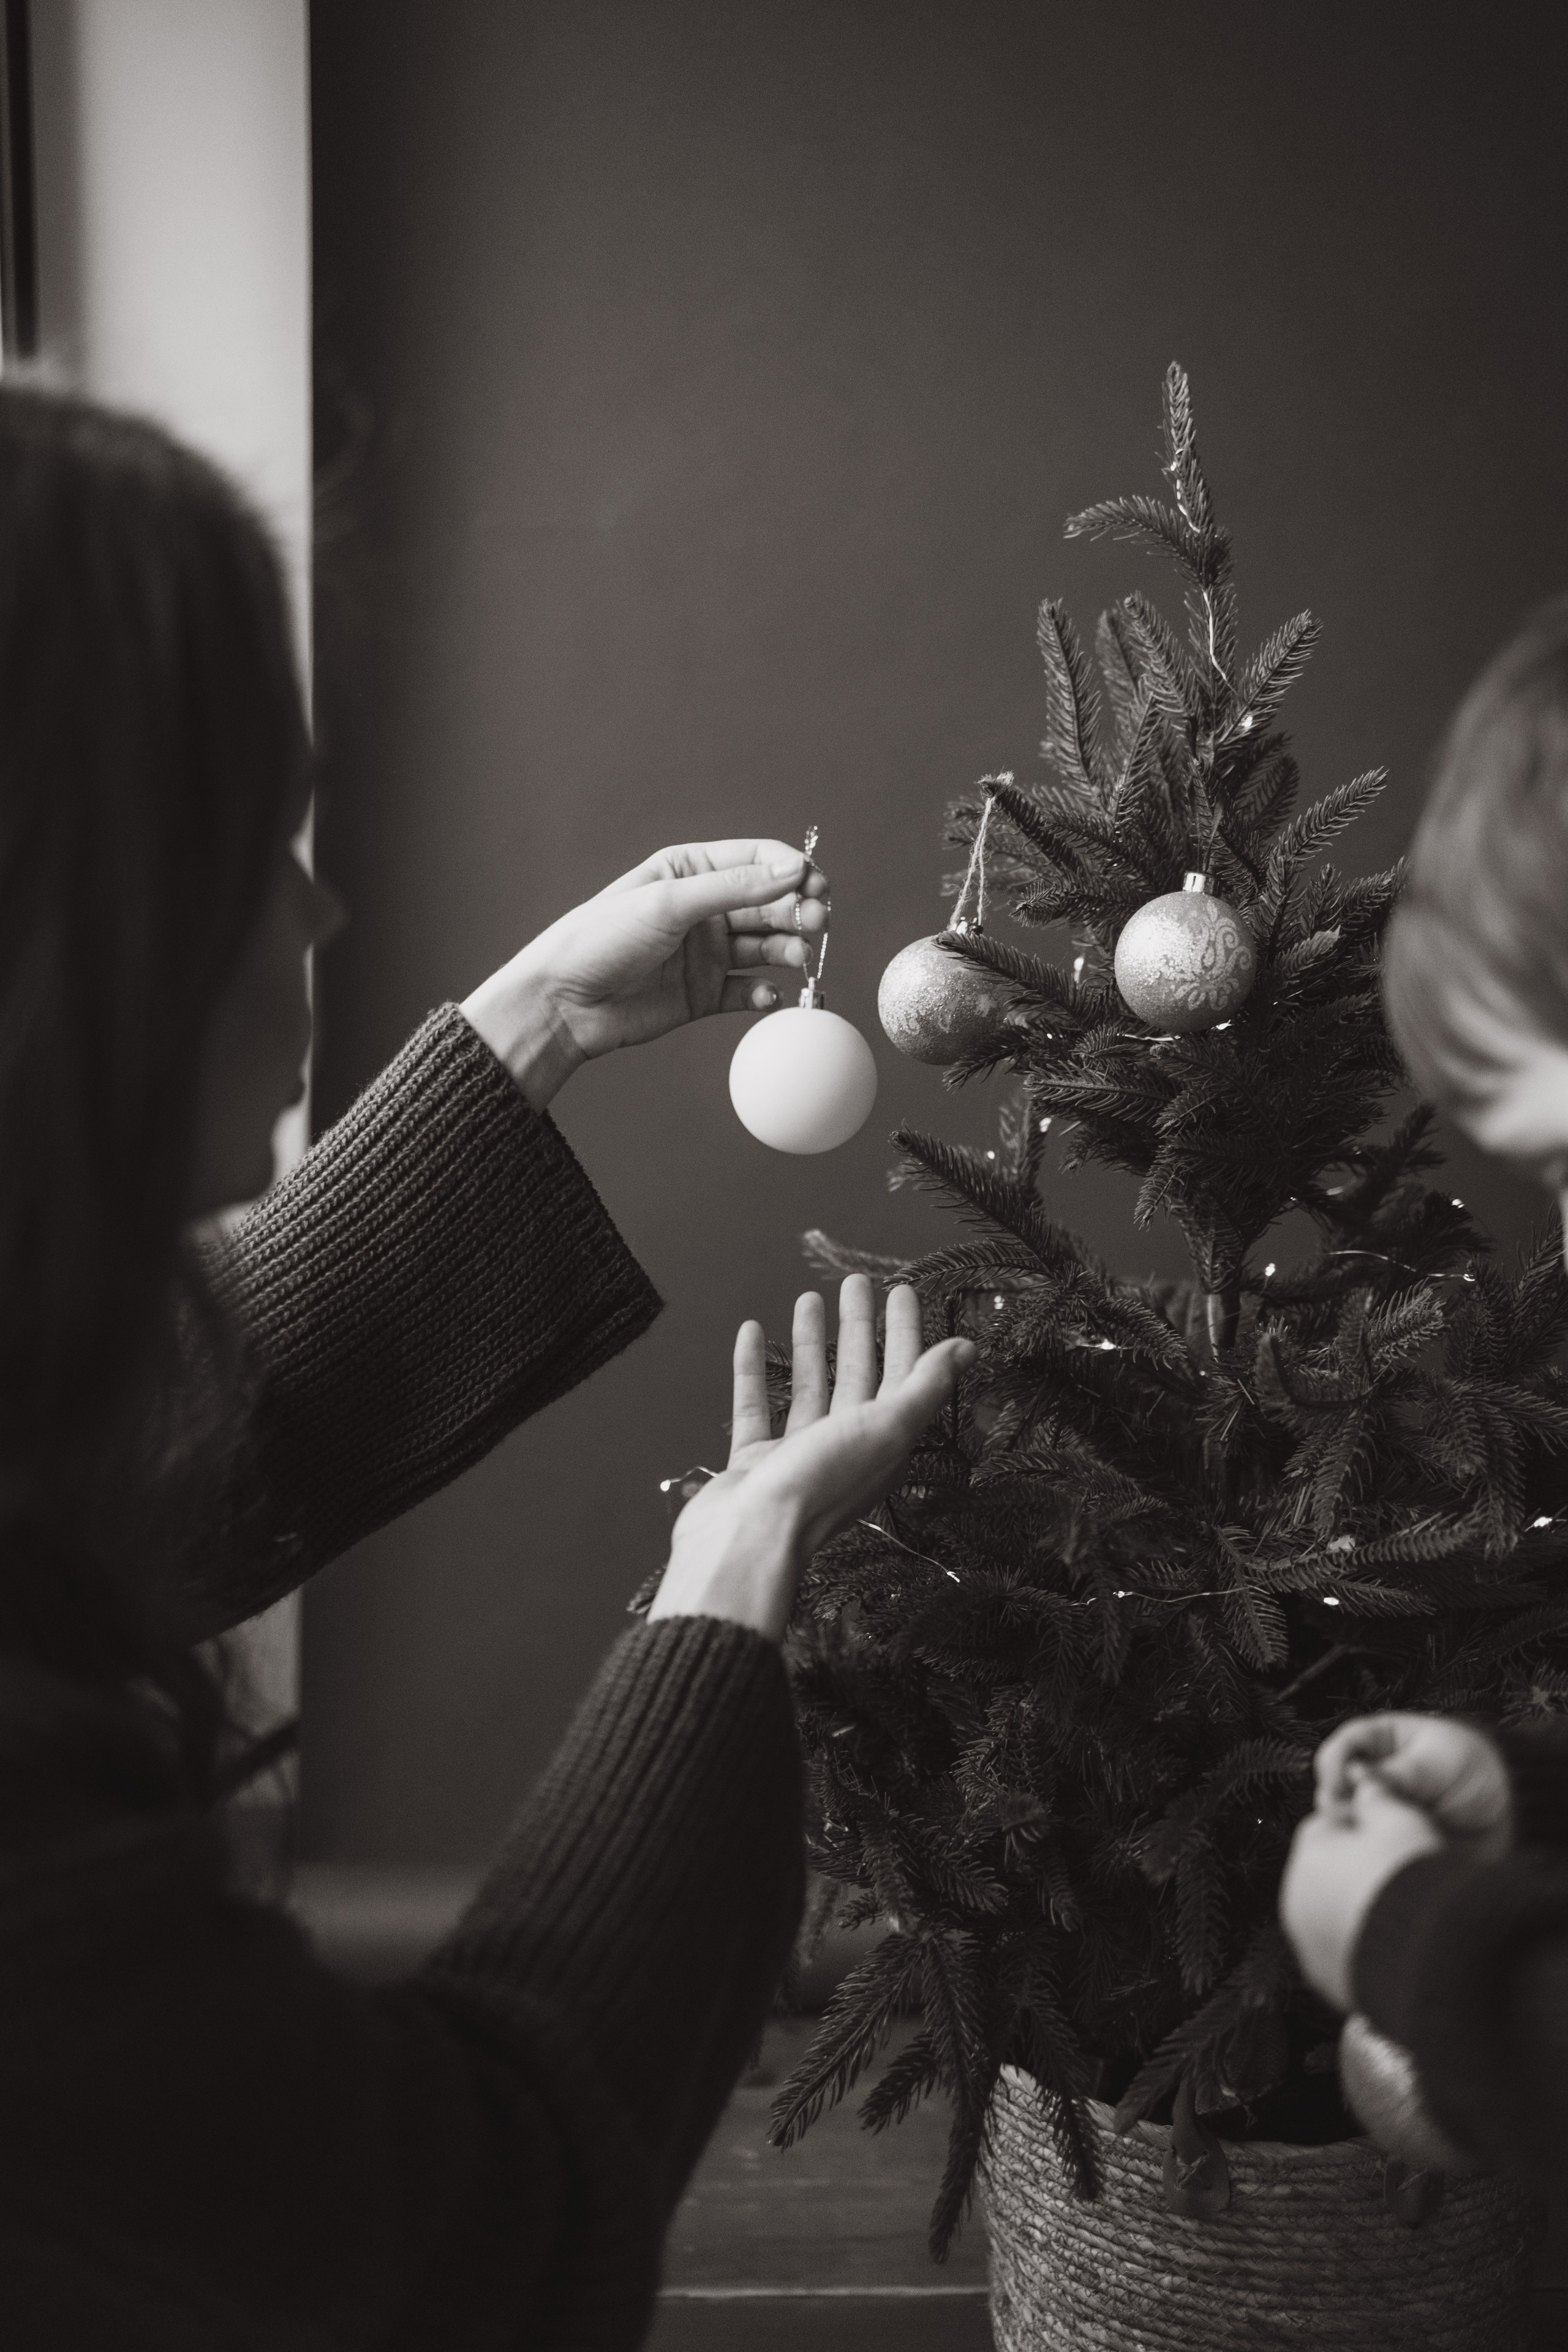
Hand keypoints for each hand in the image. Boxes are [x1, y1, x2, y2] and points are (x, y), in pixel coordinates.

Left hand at [461, 839, 829, 1107]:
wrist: (562, 1003)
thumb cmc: (600, 939)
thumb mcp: (669, 902)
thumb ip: (734, 887)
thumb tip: (792, 869)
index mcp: (691, 870)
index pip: (758, 859)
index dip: (792, 870)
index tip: (817, 885)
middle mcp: (704, 909)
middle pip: (769, 904)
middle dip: (798, 911)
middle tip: (818, 922)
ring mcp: (706, 953)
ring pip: (766, 947)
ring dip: (788, 950)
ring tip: (799, 958)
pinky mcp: (704, 994)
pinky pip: (748, 991)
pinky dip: (765, 993)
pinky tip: (771, 995)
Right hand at [647, 1276, 974, 1642]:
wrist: (748, 1541)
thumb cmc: (820, 1485)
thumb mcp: (886, 1429)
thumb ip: (926, 1386)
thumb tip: (968, 1347)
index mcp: (883, 1444)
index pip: (902, 1377)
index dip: (906, 1333)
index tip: (900, 1291)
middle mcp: (844, 1449)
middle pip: (857, 1377)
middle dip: (860, 1329)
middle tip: (856, 1283)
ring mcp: (796, 1457)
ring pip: (809, 1388)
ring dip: (811, 1345)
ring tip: (807, 1299)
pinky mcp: (753, 1463)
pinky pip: (755, 1406)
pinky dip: (754, 1369)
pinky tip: (752, 1331)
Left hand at [1280, 1770, 1444, 2010]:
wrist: (1430, 1957)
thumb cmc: (1411, 1880)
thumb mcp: (1399, 1818)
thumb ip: (1377, 1793)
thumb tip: (1362, 1779)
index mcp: (1307, 1858)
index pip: (1327, 1825)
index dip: (1363, 1824)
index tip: (1392, 1833)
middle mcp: (1297, 1903)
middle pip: (1329, 1871)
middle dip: (1359, 1867)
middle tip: (1401, 1871)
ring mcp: (1311, 1946)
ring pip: (1336, 1912)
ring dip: (1362, 1906)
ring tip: (1404, 1908)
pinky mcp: (1332, 1981)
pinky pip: (1347, 1951)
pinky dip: (1366, 1944)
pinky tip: (1399, 1940)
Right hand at [1314, 1712, 1511, 1859]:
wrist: (1511, 1815)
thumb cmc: (1478, 1773)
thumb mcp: (1437, 1764)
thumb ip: (1397, 1771)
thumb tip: (1354, 1778)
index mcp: (1385, 1740)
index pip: (1345, 1745)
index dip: (1335, 1761)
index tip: (1340, 1781)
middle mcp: (1376, 1772)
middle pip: (1335, 1782)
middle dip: (1336, 1796)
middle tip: (1350, 1812)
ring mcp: (1381, 1805)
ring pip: (1344, 1815)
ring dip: (1350, 1823)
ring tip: (1369, 1831)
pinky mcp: (1389, 1836)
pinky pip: (1365, 1841)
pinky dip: (1366, 1845)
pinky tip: (1378, 1848)